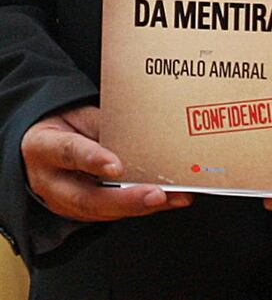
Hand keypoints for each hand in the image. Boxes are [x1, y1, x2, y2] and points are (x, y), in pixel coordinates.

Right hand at [20, 104, 192, 221]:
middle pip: (87, 198)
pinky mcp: (82, 212)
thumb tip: (141, 127)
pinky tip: (169, 200)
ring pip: (103, 211)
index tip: (116, 167)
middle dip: (125, 199)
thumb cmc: (64, 126)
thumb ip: (103, 123)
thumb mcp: (78, 114)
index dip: (93, 160)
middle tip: (156, 194)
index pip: (69, 153)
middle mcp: (51, 183)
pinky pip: (113, 212)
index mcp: (44, 148)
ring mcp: (65, 203)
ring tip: (173, 197)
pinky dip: (142, 207)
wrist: (43, 146)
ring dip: (141, 206)